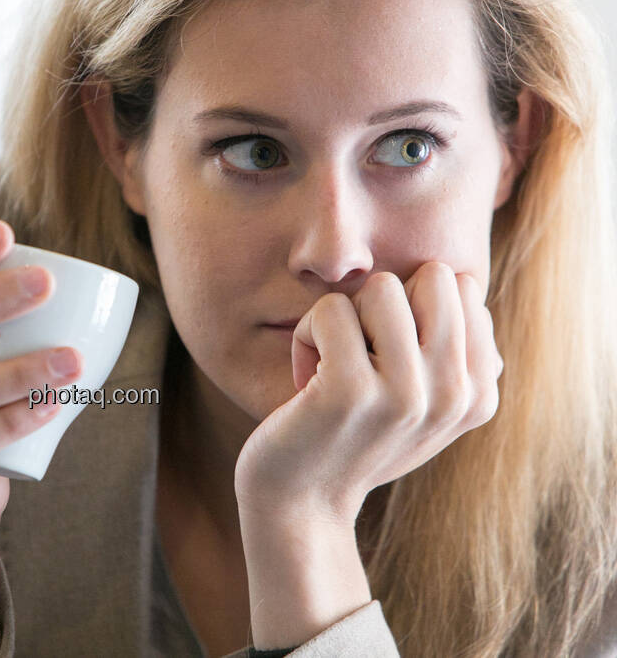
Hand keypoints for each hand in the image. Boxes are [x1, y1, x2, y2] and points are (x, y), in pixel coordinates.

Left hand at [233, 261, 503, 524]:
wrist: (301, 502)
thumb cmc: (354, 438)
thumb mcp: (422, 406)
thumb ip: (452, 355)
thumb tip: (465, 282)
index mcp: (479, 395)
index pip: (464, 288)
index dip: (414, 309)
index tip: (388, 360)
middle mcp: (454, 395)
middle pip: (434, 276)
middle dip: (385, 302)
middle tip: (359, 353)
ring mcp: (406, 394)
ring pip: (382, 287)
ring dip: (343, 318)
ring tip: (332, 366)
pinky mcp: (350, 391)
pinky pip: (331, 309)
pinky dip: (307, 334)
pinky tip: (305, 380)